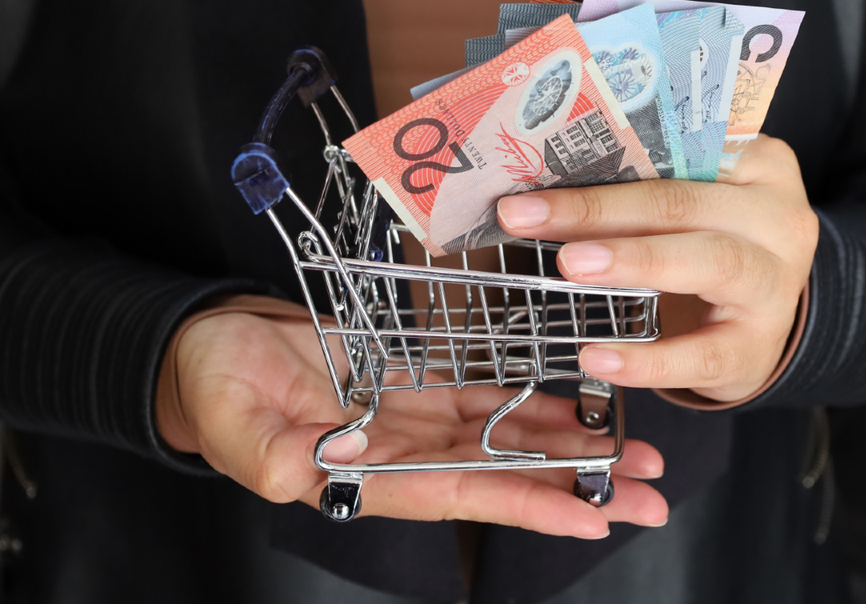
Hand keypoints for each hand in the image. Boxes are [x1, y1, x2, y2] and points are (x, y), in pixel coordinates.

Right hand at [156, 307, 668, 537]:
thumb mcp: (234, 421)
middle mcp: (407, 456)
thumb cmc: (215, 387)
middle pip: (507, 475)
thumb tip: (306, 475)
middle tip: (652, 494)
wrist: (213, 349)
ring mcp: (417, 423)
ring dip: (572, 449)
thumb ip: (270, 455)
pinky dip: (536, 406)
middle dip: (579, 486)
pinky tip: (581, 409)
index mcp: (369, 475)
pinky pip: (489, 400)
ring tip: (639, 457)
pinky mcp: (419, 388)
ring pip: (509, 439)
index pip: (463, 493)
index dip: (528, 504)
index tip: (594, 515)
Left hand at [497, 135, 816, 402]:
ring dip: (633, 262)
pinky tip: (596, 358)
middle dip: (599, 208)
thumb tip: (542, 178)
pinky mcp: (758, 347)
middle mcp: (777, 218)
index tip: (542, 158)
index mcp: (759, 165)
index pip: (681, 150)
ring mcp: (775, 285)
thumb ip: (645, 182)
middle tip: (528, 215)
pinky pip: (701, 354)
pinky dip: (646, 360)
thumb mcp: (697, 204)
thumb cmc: (712, 247)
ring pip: (707, 261)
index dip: (611, 152)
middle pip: (683, 203)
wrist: (760, 326)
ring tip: (569, 266)